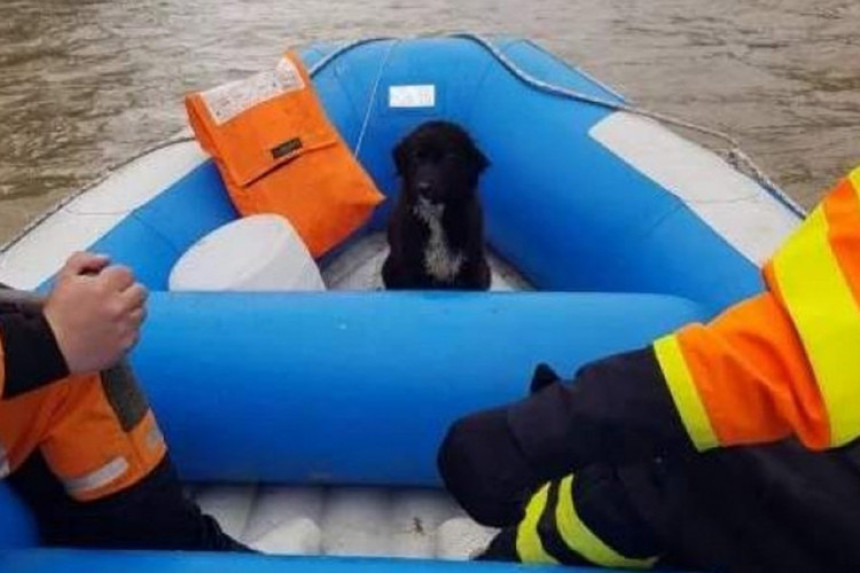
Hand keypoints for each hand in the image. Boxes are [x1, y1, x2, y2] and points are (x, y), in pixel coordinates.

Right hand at [44, 252, 147, 373]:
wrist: (52, 348)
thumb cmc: (57, 314)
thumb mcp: (64, 278)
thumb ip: (83, 260)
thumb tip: (105, 259)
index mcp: (103, 288)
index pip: (127, 273)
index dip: (116, 276)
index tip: (107, 283)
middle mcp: (118, 306)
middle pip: (140, 290)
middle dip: (127, 291)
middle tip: (112, 298)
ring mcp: (125, 326)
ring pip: (141, 310)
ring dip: (130, 309)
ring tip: (111, 315)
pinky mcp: (127, 343)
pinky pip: (137, 331)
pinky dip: (127, 329)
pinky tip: (111, 330)